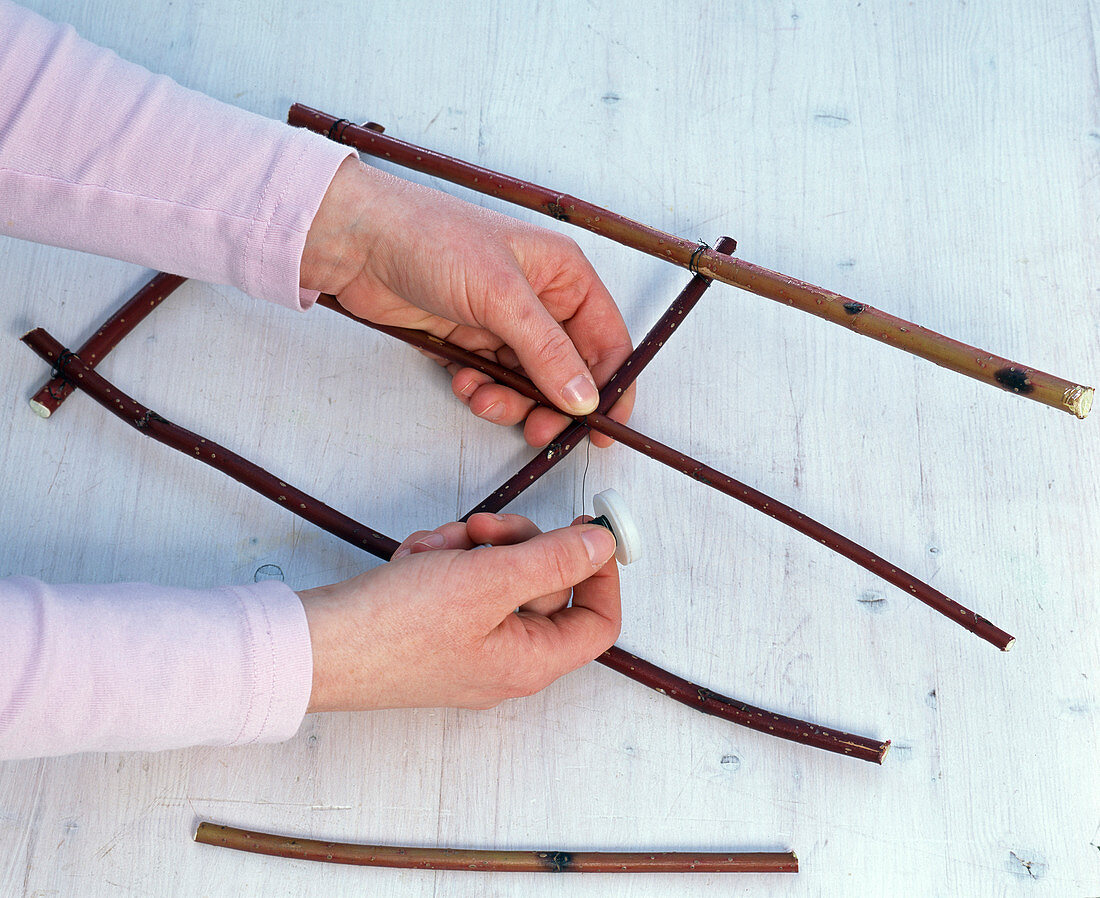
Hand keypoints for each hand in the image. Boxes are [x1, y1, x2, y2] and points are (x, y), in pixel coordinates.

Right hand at [298, 513, 619, 711]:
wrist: (312, 645)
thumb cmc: (395, 626)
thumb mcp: (487, 581)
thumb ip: (552, 561)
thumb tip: (604, 546)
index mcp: (529, 662)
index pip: (597, 622)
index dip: (599, 572)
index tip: (581, 527)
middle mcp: (504, 660)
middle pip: (543, 587)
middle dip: (512, 544)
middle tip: (480, 527)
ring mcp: (468, 646)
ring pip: (497, 576)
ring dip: (468, 549)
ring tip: (433, 547)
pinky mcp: (435, 629)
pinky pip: (459, 583)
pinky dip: (439, 561)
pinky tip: (413, 559)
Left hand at [300, 157, 635, 447]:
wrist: (358, 242)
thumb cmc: (431, 240)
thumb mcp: (502, 296)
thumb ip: (547, 351)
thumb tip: (584, 397)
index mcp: (563, 274)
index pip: (607, 340)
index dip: (612, 386)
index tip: (603, 427)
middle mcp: (539, 299)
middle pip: (569, 371)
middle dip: (552, 405)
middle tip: (537, 431)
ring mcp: (503, 322)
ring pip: (528, 384)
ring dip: (510, 402)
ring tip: (483, 399)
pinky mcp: (470, 340)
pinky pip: (492, 382)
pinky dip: (481, 392)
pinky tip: (461, 381)